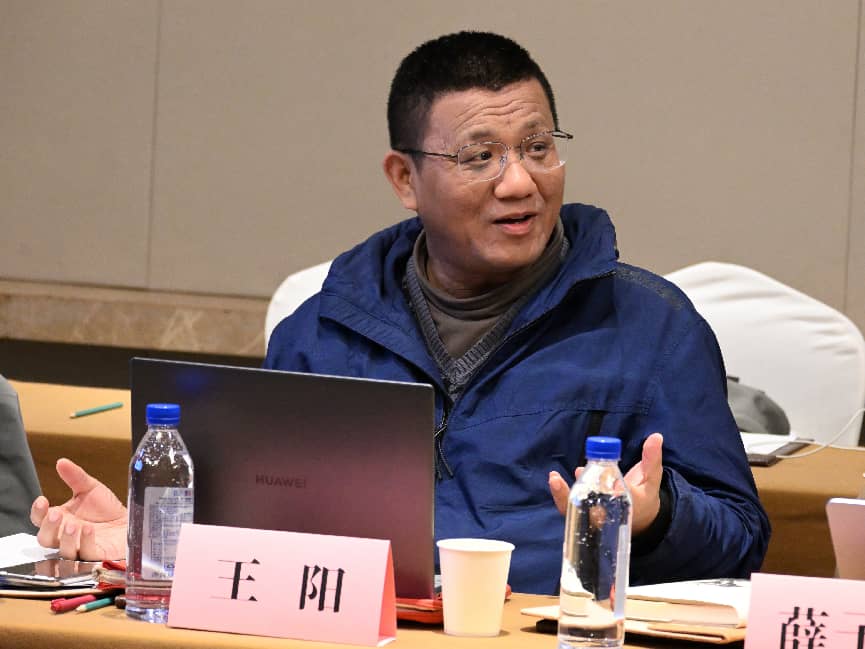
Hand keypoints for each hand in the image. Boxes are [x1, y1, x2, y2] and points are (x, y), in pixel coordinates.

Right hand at [30, 458, 127, 559]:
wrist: (130, 520)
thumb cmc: (107, 509)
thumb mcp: (91, 488)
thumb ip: (75, 476)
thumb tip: (61, 462)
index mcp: (61, 519)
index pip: (40, 519)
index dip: (37, 512)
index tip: (41, 500)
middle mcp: (66, 536)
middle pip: (45, 539)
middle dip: (48, 527)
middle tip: (56, 514)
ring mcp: (80, 547)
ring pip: (63, 550)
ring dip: (65, 538)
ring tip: (73, 525)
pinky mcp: (96, 555)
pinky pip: (86, 553)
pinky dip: (85, 542)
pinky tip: (89, 530)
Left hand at [548, 433, 664, 534]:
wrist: (637, 520)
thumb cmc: (644, 497)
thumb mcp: (651, 478)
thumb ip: (652, 458)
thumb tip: (656, 436)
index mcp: (628, 506)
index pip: (618, 500)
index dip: (612, 492)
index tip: (612, 484)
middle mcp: (609, 514)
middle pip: (593, 509)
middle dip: (582, 495)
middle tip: (578, 474)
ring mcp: (595, 516)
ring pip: (577, 510)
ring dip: (564, 496)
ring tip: (555, 479)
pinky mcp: (584, 515)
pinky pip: (570, 509)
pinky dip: (561, 496)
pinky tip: (554, 480)